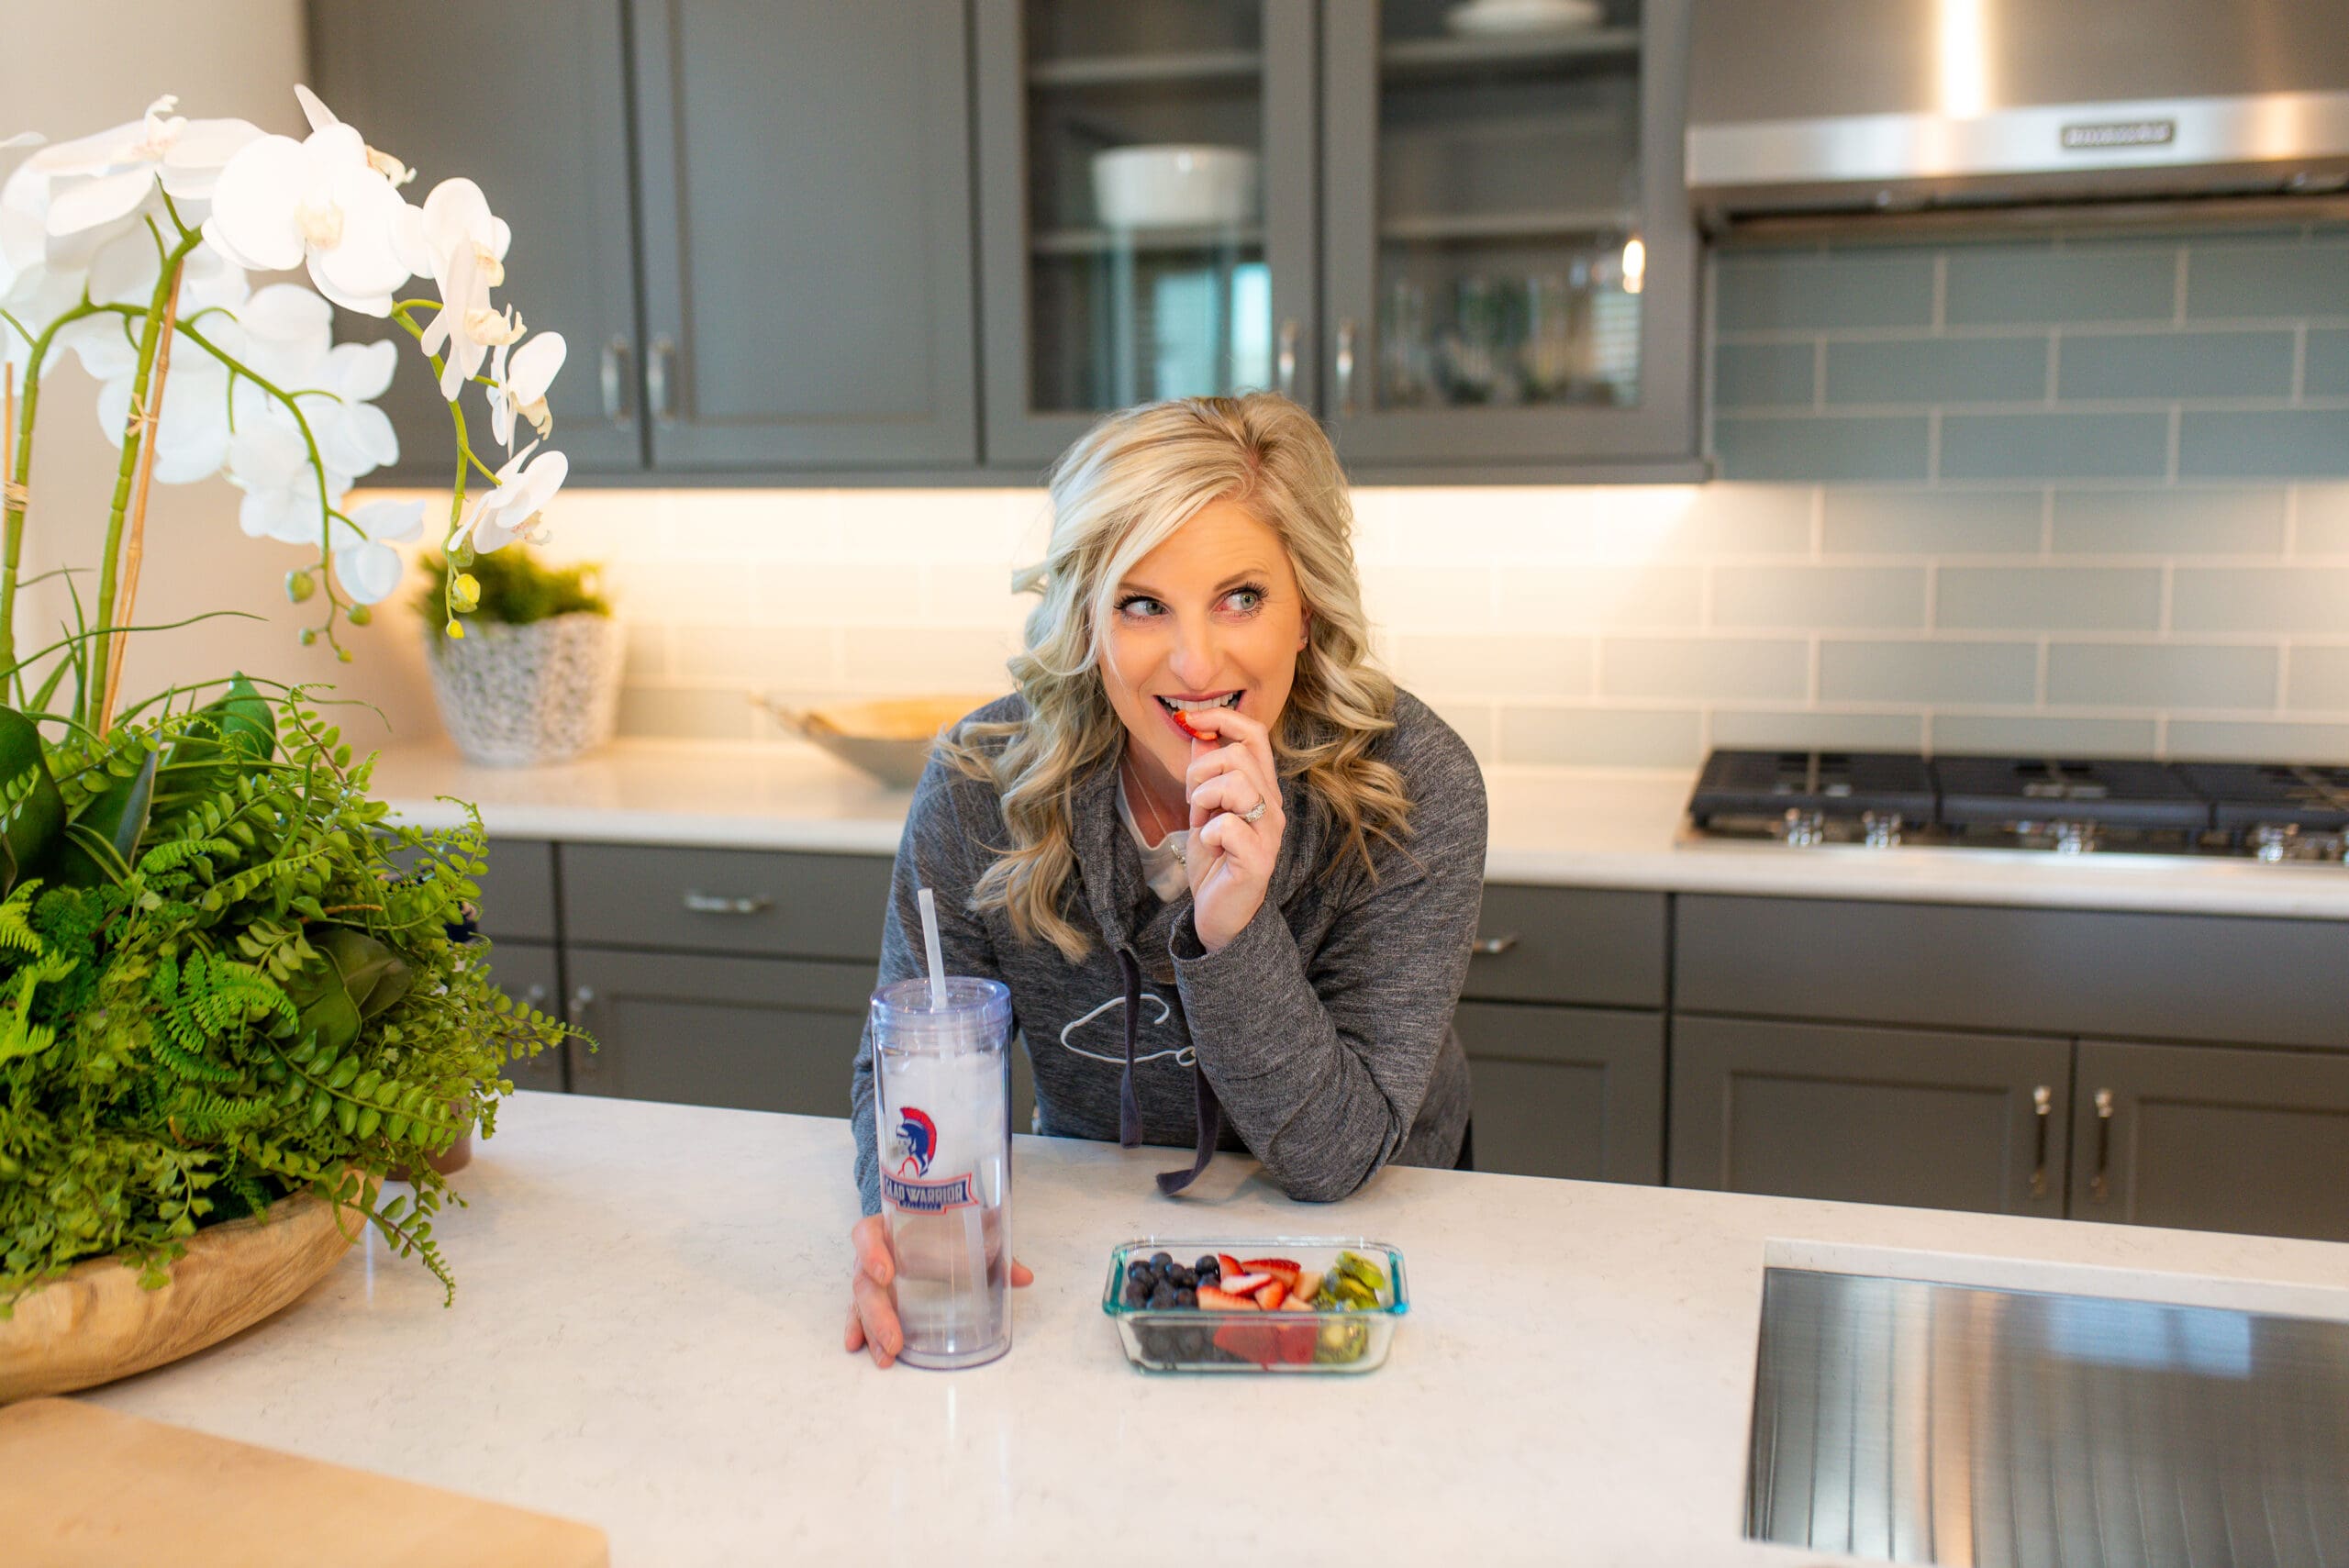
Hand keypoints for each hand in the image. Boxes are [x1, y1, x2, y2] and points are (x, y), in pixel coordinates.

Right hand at [843, 1212, 1033, 1368]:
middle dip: (878, 1313)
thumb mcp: (965, 1229)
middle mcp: (873, 1251)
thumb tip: (1023, 1277)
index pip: (868, 1234)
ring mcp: (870, 1275)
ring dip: (872, 1331)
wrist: (926, 1215)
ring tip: (886, 1356)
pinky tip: (858, 1347)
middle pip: (863, 1280)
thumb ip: (993, 1249)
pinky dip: (859, 1330)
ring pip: (860, 1302)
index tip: (887, 1273)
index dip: (872, 1252)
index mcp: (889, 1226)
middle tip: (894, 1339)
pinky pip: (858, 1312)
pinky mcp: (872, 1295)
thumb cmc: (942, 1223)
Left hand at [1179, 704, 1285, 953]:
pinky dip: (1208, 832)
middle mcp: (1273, 806)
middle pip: (1239, 754)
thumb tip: (1199, 733)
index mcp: (1262, 788)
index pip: (1254, 735)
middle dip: (1201, 770)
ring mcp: (1269, 832)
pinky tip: (1209, 845)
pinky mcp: (1259, 859)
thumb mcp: (1203, 808)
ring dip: (1205, 797)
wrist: (1220, 913)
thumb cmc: (1214, 860)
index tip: (1190, 721)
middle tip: (1193, 799)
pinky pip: (1229, 825)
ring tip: (1201, 820)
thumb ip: (1204, 773)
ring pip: (1238, 783)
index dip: (1222, 718)